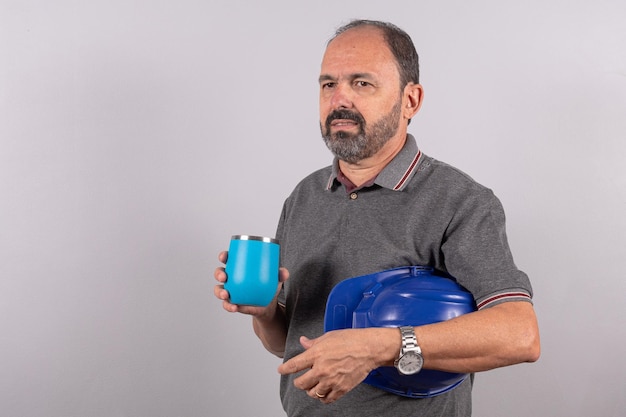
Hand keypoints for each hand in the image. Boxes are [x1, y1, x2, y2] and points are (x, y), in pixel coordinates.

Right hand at [213, 251, 288, 317]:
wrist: (268, 304)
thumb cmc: (268, 285)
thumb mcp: (275, 279)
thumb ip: (280, 274)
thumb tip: (284, 272)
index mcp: (239, 267)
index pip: (228, 259)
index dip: (223, 256)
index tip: (224, 257)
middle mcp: (232, 278)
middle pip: (220, 273)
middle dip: (219, 274)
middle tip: (224, 277)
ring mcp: (231, 291)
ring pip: (219, 289)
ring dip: (219, 292)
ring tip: (226, 295)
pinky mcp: (233, 302)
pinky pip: (227, 304)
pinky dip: (229, 306)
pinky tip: (234, 307)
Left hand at [277, 328, 395, 403]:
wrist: (369, 349)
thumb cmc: (351, 340)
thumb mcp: (329, 336)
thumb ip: (313, 343)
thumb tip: (303, 342)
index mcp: (316, 354)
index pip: (294, 365)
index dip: (285, 369)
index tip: (281, 370)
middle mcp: (321, 369)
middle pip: (301, 383)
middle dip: (298, 382)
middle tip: (300, 380)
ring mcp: (331, 381)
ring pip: (313, 393)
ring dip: (310, 390)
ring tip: (312, 386)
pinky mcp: (341, 389)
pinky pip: (327, 399)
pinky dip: (323, 397)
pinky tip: (323, 393)